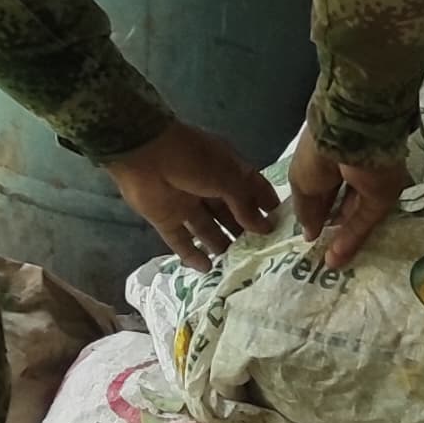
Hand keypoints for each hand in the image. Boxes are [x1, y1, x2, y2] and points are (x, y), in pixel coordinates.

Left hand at [100, 120, 280, 265]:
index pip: (251, 187)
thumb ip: (244, 204)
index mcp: (225, 168)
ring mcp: (185, 203)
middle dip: (244, 230)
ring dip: (221, 244)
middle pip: (229, 212)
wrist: (144, 153)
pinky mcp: (165, 218)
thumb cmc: (193, 159)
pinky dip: (192, 255)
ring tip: (237, 264)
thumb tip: (264, 227)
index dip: (265, 203)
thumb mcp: (226, 178)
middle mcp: (207, 186)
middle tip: (261, 252)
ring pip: (207, 228)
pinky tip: (207, 270)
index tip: (279, 224)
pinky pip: (181, 240)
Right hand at [289, 133, 407, 266]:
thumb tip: (308, 235)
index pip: (322, 188)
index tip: (309, 233)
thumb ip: (306, 211)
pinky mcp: (384, 195)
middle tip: (320, 247)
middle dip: (331, 222)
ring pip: (355, 212)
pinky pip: (367, 219)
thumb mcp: (301, 183)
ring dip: (342, 235)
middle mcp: (350, 169)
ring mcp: (369, 183)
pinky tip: (337, 256)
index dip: (314, 210)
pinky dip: (352, 238)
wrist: (353, 134)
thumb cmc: (317, 154)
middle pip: (341, 200)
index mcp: (328, 157)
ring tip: (328, 257)